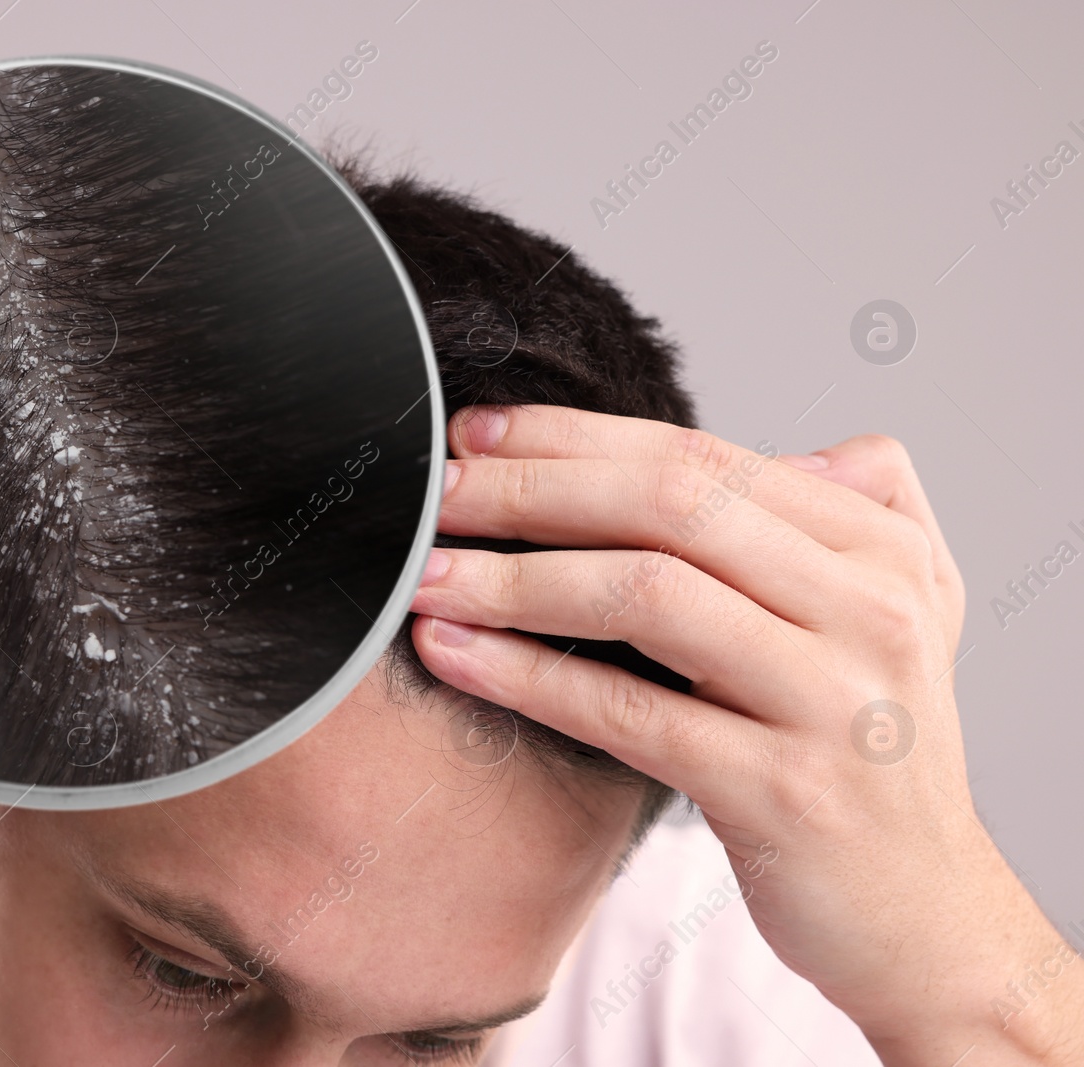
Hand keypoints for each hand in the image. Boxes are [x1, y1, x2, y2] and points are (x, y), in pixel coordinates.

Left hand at [409, 405, 1083, 1066]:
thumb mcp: (901, 616)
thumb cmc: (871, 758)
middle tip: (437, 490)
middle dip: (532, 487)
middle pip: (670, 506)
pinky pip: (629, 714)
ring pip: (644, 595)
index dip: (577, 437)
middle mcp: (868, 611)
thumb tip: (791, 447)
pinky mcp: (783, 792)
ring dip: (513, 576)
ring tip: (423, 574)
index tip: (480, 433)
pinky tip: (453, 654)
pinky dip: (528, 676)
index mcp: (880, 552)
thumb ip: (858, 514)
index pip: (704, 459)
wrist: (925, 918)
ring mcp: (831, 702)